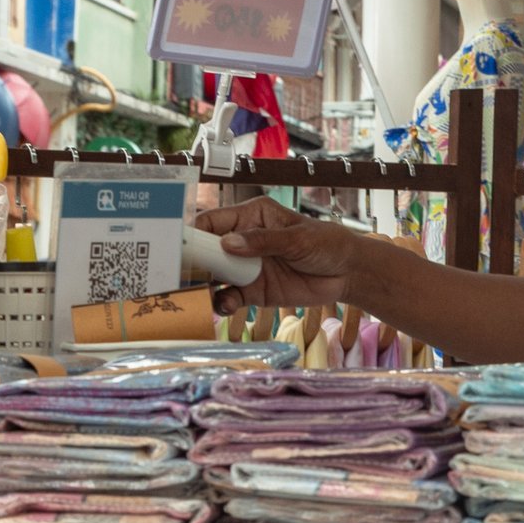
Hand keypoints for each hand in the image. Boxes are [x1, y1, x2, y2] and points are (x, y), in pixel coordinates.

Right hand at [193, 200, 381, 316]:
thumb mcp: (297, 239)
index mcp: (250, 217)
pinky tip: (224, 305)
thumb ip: (263, 241)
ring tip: (192, 296)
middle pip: (206, 251)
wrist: (347, 274)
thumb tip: (228, 243)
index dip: (193, 234)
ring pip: (212, 277)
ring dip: (201, 287)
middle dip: (191, 264)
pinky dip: (222, 303)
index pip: (212, 222)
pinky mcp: (252, 291)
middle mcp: (241, 241)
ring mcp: (245, 267)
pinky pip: (228, 297)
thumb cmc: (326, 244)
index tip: (177, 248)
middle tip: (176, 277)